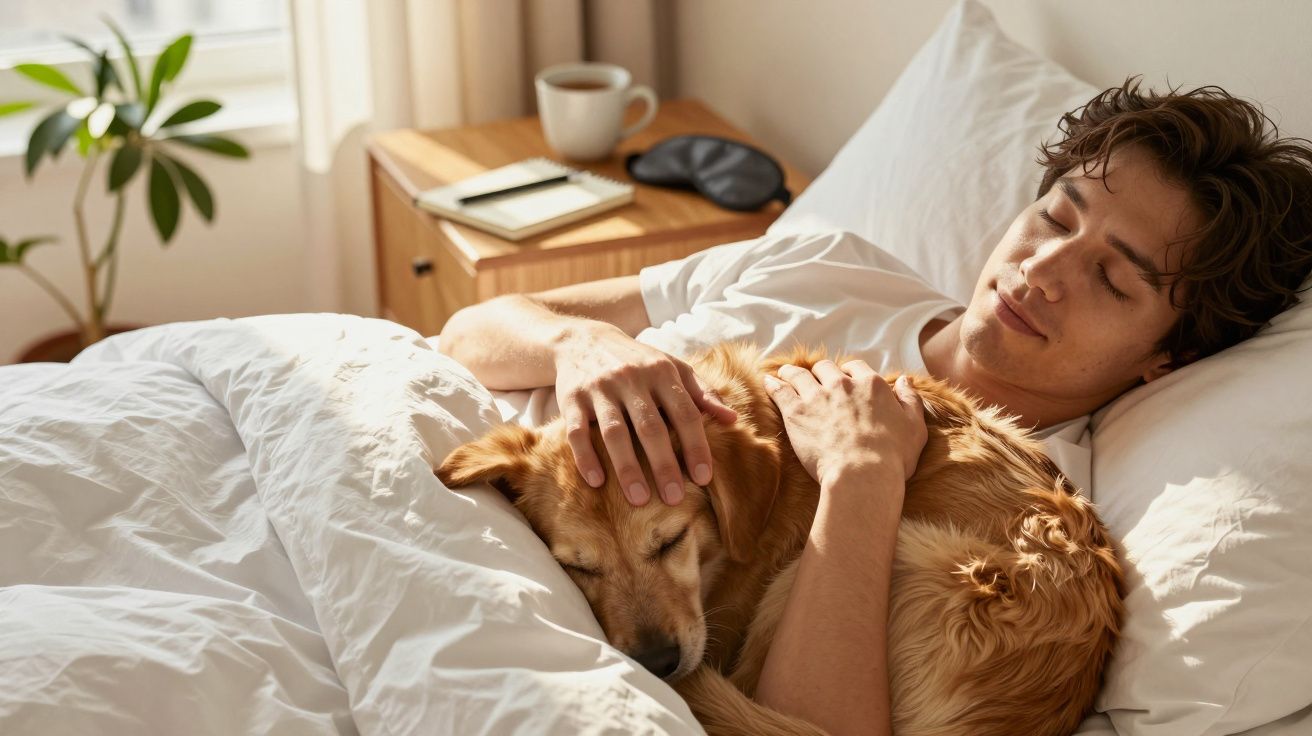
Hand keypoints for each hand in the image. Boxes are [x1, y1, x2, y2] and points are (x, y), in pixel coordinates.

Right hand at [555, 324, 737, 505]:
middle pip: (651, 427)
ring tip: (640, 500)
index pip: (685, 413)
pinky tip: (597, 482)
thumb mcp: (672, 368)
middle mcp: (631, 379)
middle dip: (664, 465)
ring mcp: (600, 389)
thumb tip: (733, 421)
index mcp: (662, 372)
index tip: (704, 477)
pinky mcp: (571, 398)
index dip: (696, 446)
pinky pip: (577, 432)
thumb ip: (702, 394)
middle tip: (674, 498)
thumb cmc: (638, 361)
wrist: (583, 340)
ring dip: (627, 468)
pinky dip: (586, 457)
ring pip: (614, 433)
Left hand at [763, 360, 926, 487]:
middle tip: (815, 380)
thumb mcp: (914, 427)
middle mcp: (843, 384)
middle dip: (821, 372)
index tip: (844, 380)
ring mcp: (817, 396)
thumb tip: (905, 381)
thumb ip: (910, 401)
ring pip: (800, 374)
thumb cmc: (892, 457)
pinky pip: (780, 390)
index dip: (849, 373)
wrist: (862, 474)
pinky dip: (773, 384)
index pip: (856, 367)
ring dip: (793, 373)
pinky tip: (768, 381)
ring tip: (786, 374)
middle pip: (826, 367)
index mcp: (871, 385)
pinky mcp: (796, 411)